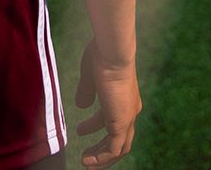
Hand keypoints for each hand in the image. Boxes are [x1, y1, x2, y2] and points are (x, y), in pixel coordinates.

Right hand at [73, 38, 139, 166]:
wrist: (112, 52)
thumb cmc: (102, 57)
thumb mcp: (90, 77)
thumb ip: (86, 92)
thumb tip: (81, 105)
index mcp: (124, 98)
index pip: (112, 119)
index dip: (95, 126)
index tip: (81, 131)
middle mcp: (129, 110)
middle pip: (119, 138)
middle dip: (100, 147)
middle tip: (86, 153)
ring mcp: (127, 118)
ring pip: (119, 148)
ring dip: (101, 157)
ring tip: (85, 161)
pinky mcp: (121, 124)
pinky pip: (113, 150)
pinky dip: (101, 158)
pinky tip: (87, 159)